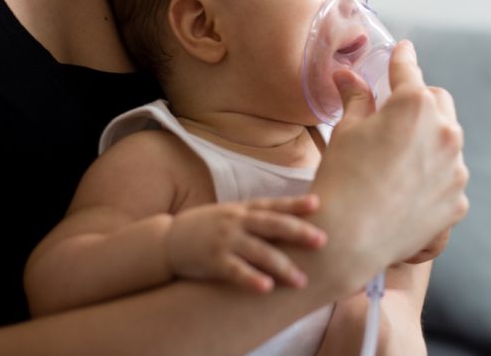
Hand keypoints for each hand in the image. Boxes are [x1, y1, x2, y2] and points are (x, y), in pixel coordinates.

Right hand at [165, 194, 326, 292]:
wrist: (167, 240)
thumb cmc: (208, 228)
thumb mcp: (231, 215)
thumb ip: (258, 216)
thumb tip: (293, 219)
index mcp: (243, 209)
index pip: (274, 205)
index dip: (295, 204)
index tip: (318, 203)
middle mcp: (236, 221)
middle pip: (272, 225)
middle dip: (298, 232)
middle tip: (322, 240)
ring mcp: (225, 240)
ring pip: (259, 251)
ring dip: (282, 266)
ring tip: (301, 280)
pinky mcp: (213, 261)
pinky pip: (235, 271)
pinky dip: (251, 279)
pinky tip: (267, 288)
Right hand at [311, 40, 468, 289]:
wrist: (349, 237)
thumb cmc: (342, 177)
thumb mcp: (346, 131)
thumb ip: (356, 98)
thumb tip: (345, 75)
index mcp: (415, 105)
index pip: (408, 70)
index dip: (402, 58)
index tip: (403, 49)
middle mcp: (445, 132)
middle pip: (438, 102)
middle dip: (420, 103)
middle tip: (395, 115)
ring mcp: (456, 169)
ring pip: (446, 142)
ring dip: (428, 143)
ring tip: (396, 164)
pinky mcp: (458, 200)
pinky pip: (448, 179)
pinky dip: (432, 179)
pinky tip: (405, 192)